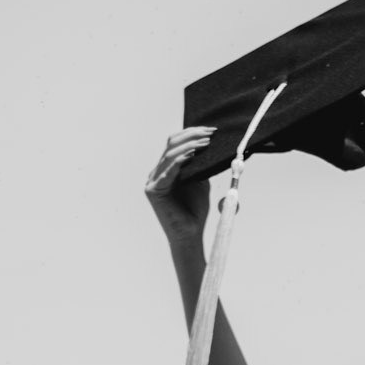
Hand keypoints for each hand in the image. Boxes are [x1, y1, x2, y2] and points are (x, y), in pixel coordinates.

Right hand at [145, 126, 214, 248]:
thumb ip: (200, 164)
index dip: (192, 133)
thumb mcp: (200, 180)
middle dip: (192, 135)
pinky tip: (194, 154)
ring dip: (190, 145)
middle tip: (211, 133)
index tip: (212, 131)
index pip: (176, 143)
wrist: (190, 234)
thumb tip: (209, 144)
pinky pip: (168, 169)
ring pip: (170, 153)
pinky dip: (181, 159)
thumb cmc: (195, 211)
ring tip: (207, 142)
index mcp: (166, 169)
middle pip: (172, 144)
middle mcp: (157, 172)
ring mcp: (153, 180)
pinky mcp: (153, 190)